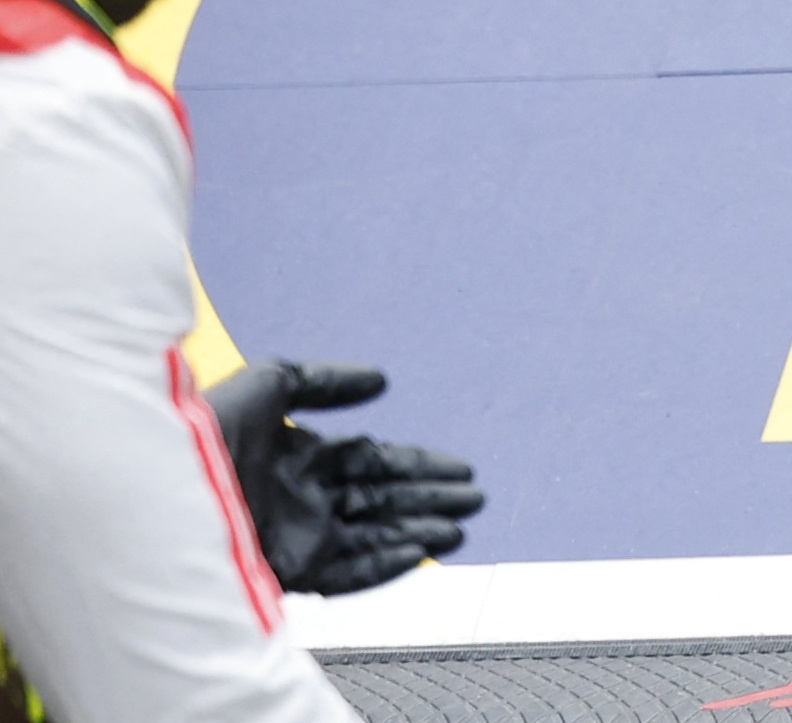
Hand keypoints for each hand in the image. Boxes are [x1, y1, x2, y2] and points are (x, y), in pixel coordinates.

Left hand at [203, 361, 482, 596]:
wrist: (156, 489)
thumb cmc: (201, 430)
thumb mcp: (267, 382)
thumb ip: (326, 381)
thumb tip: (380, 381)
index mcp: (297, 456)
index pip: (371, 461)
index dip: (416, 464)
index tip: (457, 466)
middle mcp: (301, 497)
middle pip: (381, 499)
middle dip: (429, 498)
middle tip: (475, 497)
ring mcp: (295, 535)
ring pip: (371, 536)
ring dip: (417, 532)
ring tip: (460, 528)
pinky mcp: (285, 567)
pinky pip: (345, 571)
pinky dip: (385, 564)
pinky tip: (419, 552)